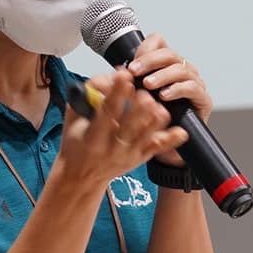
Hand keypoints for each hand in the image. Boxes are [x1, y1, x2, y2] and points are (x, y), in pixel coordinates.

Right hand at [59, 69, 187, 186]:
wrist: (82, 176)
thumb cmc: (77, 145)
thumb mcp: (72, 120)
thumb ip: (86, 97)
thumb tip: (105, 77)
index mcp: (93, 137)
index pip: (106, 112)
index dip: (115, 93)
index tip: (123, 75)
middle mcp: (112, 147)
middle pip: (130, 126)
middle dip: (139, 108)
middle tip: (145, 93)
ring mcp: (128, 154)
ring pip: (147, 136)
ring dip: (155, 120)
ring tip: (160, 105)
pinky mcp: (140, 158)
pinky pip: (158, 148)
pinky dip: (170, 139)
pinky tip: (180, 131)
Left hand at [127, 34, 212, 165]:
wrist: (163, 148)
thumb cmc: (147, 122)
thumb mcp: (127, 102)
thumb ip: (115, 89)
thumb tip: (99, 81)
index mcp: (162, 65)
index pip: (158, 42)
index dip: (145, 48)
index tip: (131, 61)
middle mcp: (179, 70)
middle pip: (169, 53)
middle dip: (149, 61)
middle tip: (134, 71)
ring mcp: (193, 83)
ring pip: (181, 68)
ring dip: (162, 74)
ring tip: (148, 84)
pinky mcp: (202, 99)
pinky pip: (193, 87)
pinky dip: (177, 89)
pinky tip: (164, 95)